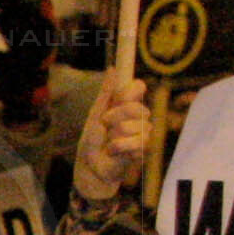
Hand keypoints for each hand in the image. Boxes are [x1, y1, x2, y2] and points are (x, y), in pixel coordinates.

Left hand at [73, 75, 151, 205]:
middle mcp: (138, 116)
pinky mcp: (144, 148)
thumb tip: (112, 68)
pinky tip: (114, 152)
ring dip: (116, 136)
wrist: (90, 166)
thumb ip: (106, 93)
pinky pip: (137, 142)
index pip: (138, 87)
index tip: (118, 99)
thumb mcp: (95, 114)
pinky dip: (119, 148)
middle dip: (116, 117)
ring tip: (109, 142)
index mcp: (126, 105)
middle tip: (105, 126)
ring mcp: (143, 132)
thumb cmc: (92, 139)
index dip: (129, 91)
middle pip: (138, 107)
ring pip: (138, 126)